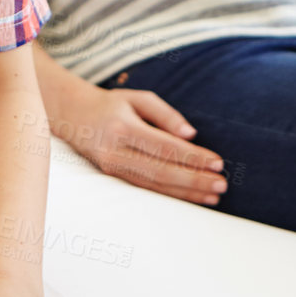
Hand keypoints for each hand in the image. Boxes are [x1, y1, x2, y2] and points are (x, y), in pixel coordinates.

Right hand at [58, 82, 227, 204]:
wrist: (73, 116)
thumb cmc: (112, 105)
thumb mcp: (138, 98)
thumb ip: (166, 114)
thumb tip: (191, 135)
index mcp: (123, 127)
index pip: (165, 147)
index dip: (193, 157)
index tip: (217, 162)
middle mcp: (115, 151)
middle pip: (161, 171)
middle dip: (194, 180)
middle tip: (222, 185)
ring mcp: (111, 169)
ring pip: (154, 186)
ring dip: (186, 193)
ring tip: (213, 196)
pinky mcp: (112, 178)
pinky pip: (145, 190)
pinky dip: (170, 195)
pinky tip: (191, 198)